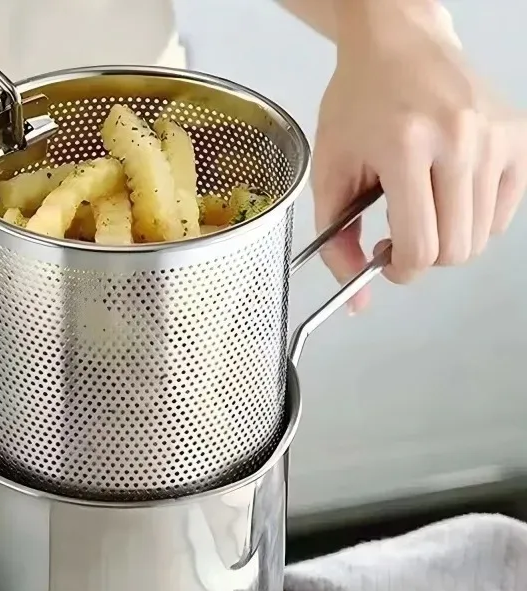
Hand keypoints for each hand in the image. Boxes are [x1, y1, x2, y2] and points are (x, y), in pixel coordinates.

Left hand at [314, 0, 526, 310]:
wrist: (397, 43)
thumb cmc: (357, 104)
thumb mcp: (328, 174)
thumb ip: (335, 243)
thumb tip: (358, 301)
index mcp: (406, 147)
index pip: (421, 247)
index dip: (400, 270)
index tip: (385, 260)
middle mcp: (460, 140)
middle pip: (456, 250)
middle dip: (422, 259)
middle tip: (399, 236)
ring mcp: (495, 136)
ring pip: (481, 237)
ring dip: (447, 240)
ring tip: (420, 212)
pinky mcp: (517, 136)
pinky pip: (503, 212)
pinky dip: (474, 220)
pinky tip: (446, 196)